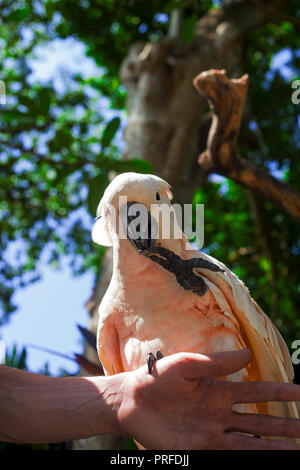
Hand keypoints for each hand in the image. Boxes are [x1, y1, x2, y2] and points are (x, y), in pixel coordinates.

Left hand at [116, 349, 299, 448]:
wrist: (130, 400)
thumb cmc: (157, 377)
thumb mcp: (188, 364)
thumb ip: (217, 363)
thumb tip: (249, 353)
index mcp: (219, 390)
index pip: (257, 392)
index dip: (280, 393)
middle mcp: (220, 414)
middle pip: (260, 422)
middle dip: (285, 426)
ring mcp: (211, 433)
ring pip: (250, 443)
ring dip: (272, 447)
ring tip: (296, 450)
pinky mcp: (198, 449)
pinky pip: (228, 455)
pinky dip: (248, 457)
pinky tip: (262, 457)